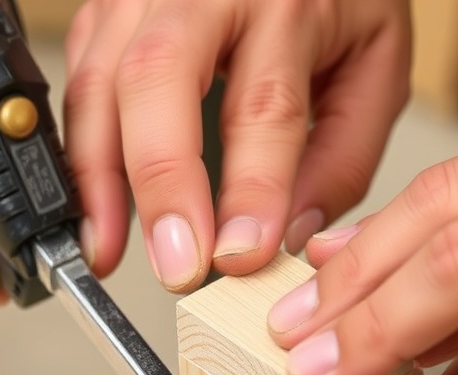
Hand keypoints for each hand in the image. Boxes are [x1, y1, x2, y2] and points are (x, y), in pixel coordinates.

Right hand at [62, 0, 410, 291]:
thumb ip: (341, 157)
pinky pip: (81, 78)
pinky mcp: (109, 7)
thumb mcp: (375, 67)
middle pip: (159, 78)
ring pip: (101, 80)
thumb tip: (285, 238)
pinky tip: (97, 205)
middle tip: (176, 265)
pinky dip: (82, 151)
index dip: (251, 189)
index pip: (265, 104)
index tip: (242, 255)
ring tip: (110, 251)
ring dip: (99, 177)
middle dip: (161, 183)